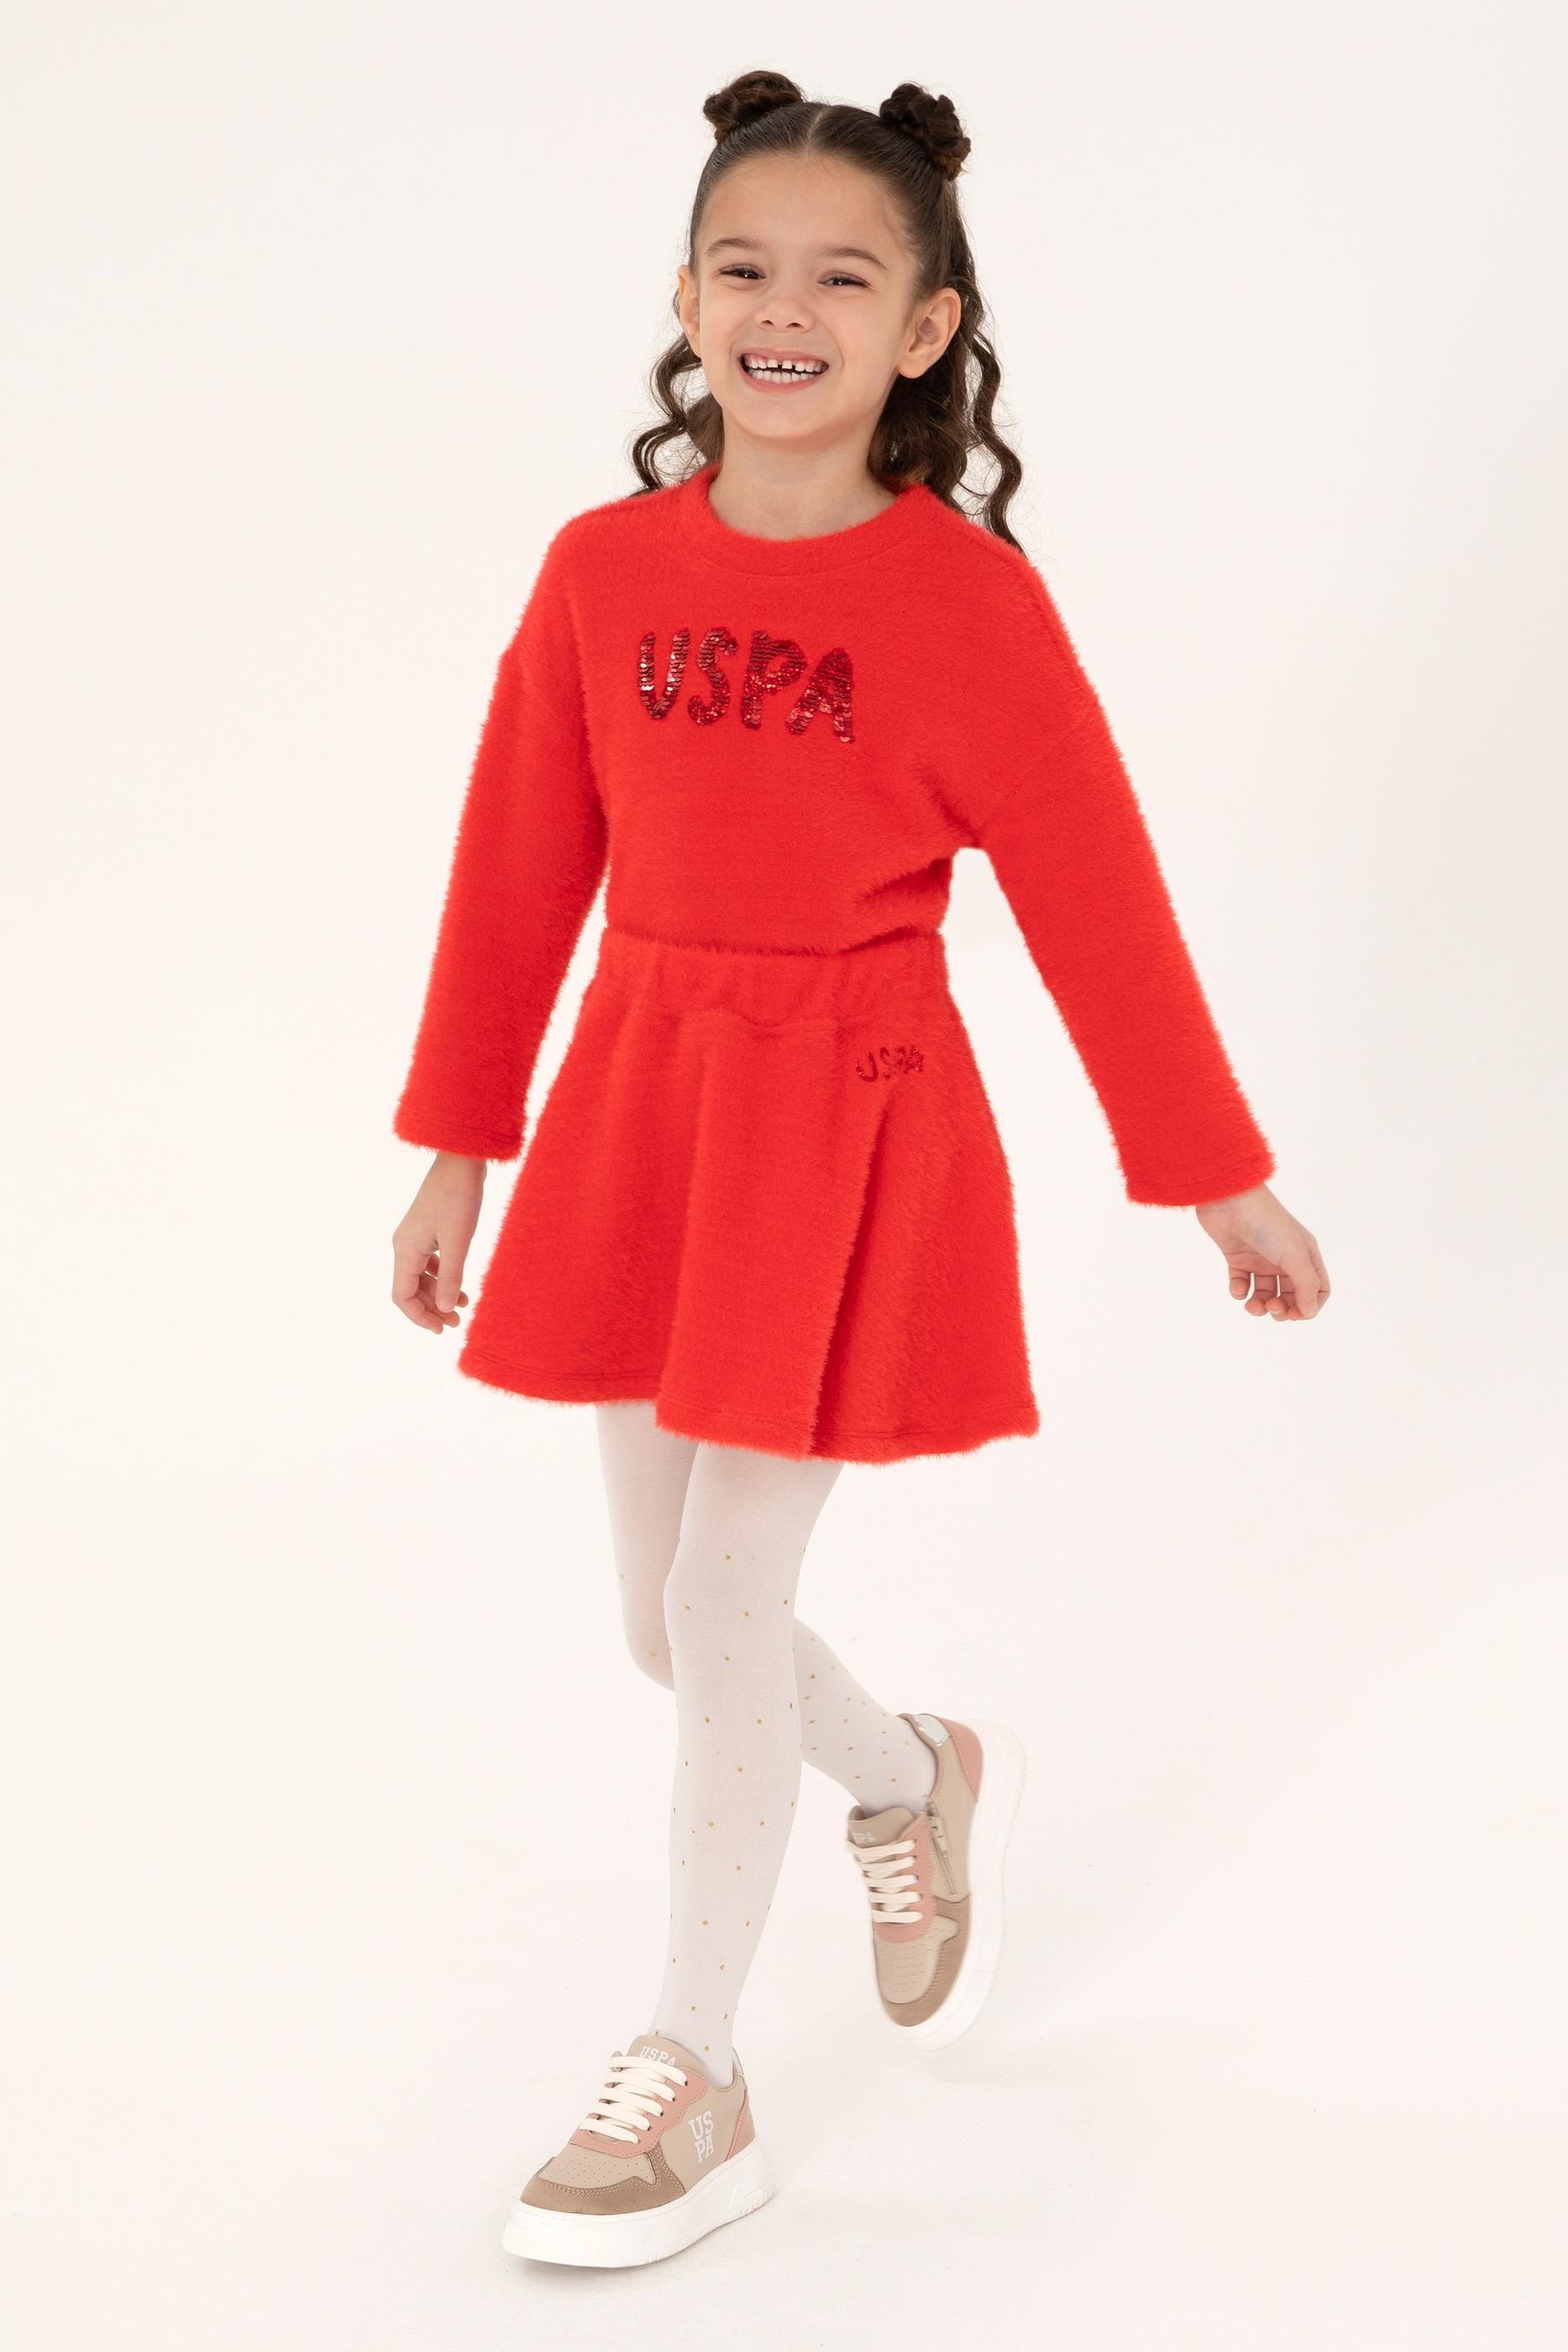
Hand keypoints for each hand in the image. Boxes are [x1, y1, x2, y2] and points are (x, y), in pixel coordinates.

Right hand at [391, 1152, 485, 1332]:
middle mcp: (404, 1245)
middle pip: (410, 1289)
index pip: (401, 1296)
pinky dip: (443, 1278)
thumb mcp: (458, 1241)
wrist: (461, 1161)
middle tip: (456, 1322)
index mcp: (405, 1249)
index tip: (442, 1329)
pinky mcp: (429, 1230)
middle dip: (431, 1309)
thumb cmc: (459, 1198)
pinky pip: (430, 1263)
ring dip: (438, 1295)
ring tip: (461, 1307)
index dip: (419, 1317)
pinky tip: (460, 1286)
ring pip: (421, 1277)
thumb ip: (450, 1277)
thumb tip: (443, 1309)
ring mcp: (416, 1237)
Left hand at [1194, 1183, 1329, 1320]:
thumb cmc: (1266, 1223)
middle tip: (1272, 1308)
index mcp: (1305, 1255)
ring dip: (1260, 1305)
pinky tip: (1238, 1286)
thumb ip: (1305, 1285)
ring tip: (1252, 1305)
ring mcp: (1261, 1258)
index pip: (1317, 1289)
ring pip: (1266, 1293)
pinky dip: (1239, 1291)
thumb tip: (1310, 1313)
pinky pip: (1242, 1283)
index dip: (1309, 1306)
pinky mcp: (1238, 1258)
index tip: (1295, 1314)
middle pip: (1291, 1295)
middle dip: (1282, 1309)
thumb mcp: (1293, 1255)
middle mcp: (1285, 1258)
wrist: (1230, 1200)